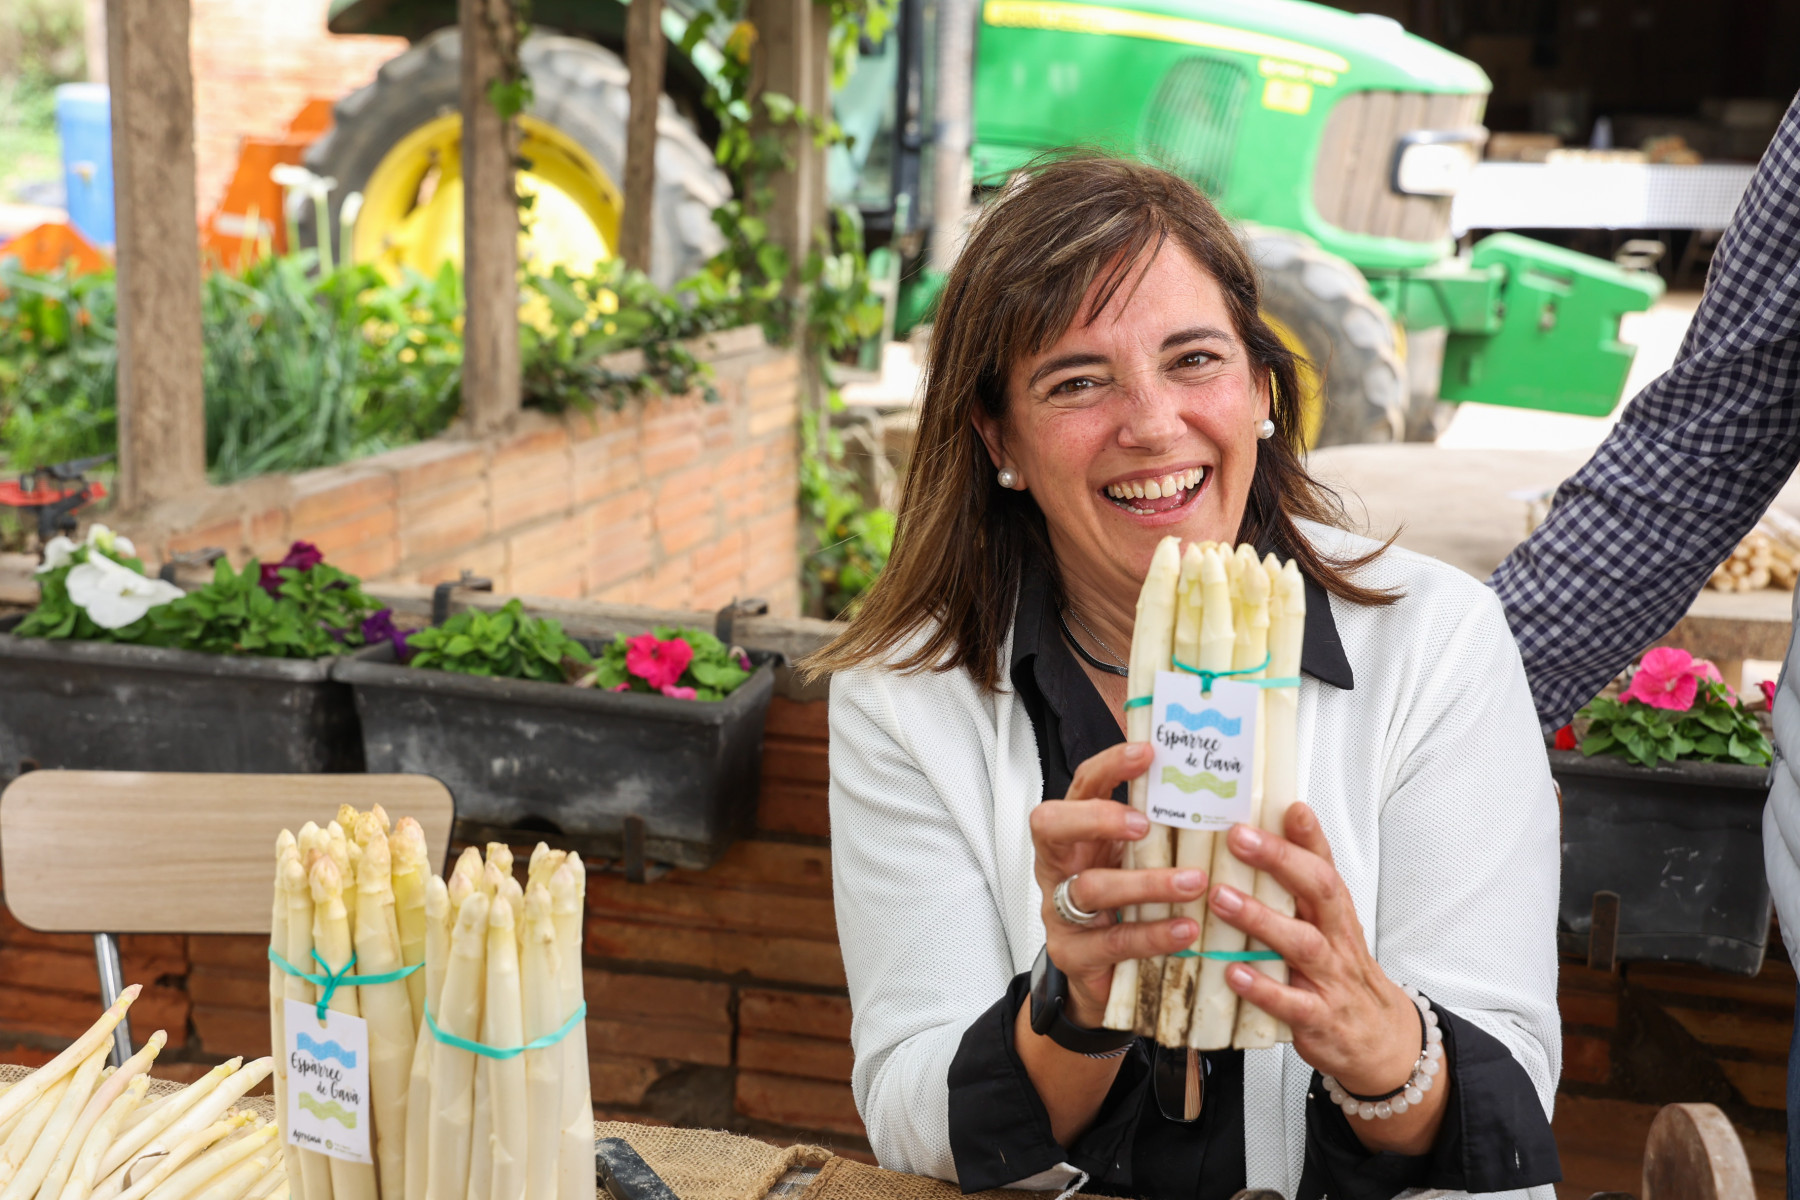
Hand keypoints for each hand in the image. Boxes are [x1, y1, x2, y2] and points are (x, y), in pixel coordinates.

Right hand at [1030, 742, 1208, 1028]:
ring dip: (1146, 882)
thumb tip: (1222, 789)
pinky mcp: (1074, 953)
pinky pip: (1112, 941)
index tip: (1149, 753)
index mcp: (1078, 833)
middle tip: (1144, 823)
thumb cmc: (1126, 909)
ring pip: (1090, 887)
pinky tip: (1186, 929)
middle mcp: (1060, 865)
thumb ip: (1163, 832)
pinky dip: (1152, 933)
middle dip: (1096, 817)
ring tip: (1194, 882)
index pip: (1083, 785)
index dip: (1110, 766)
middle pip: (1051, 825)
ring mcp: (1060, 910)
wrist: (1105, 981)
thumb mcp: (1139, 864)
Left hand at [1204, 803, 1422, 1098]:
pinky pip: (1292, 1003)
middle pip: (1318, 889)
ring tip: (1220, 898)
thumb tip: (1251, 840)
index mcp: (1333, 911)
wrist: (1379, 1041)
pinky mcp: (1319, 1019)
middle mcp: (1336, 936)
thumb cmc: (1339, 973)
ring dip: (1260, 918)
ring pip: (1301, 942)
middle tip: (1237, 836)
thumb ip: (1294, 891)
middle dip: (1279, 860)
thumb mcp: (1324, 927)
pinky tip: (1232, 972)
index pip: (1325, 863)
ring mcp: (1330, 977)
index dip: (1309, 835)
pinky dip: (1262, 988)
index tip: (1289, 806)